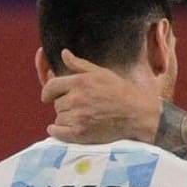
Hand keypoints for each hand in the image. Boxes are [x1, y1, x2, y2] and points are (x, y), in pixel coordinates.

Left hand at [42, 49, 161, 143]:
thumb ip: (80, 64)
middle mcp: (76, 98)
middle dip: (64, 105)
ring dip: (65, 119)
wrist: (138, 114)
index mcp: (79, 82)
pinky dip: (56, 131)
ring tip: (78, 118)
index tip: (48, 97)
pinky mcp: (81, 133)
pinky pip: (58, 132)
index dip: (48, 92)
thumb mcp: (102, 73)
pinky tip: (59, 130)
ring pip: (59, 118)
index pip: (51, 86)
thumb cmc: (122, 92)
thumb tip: (63, 53)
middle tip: (76, 108)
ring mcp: (78, 117)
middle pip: (56, 104)